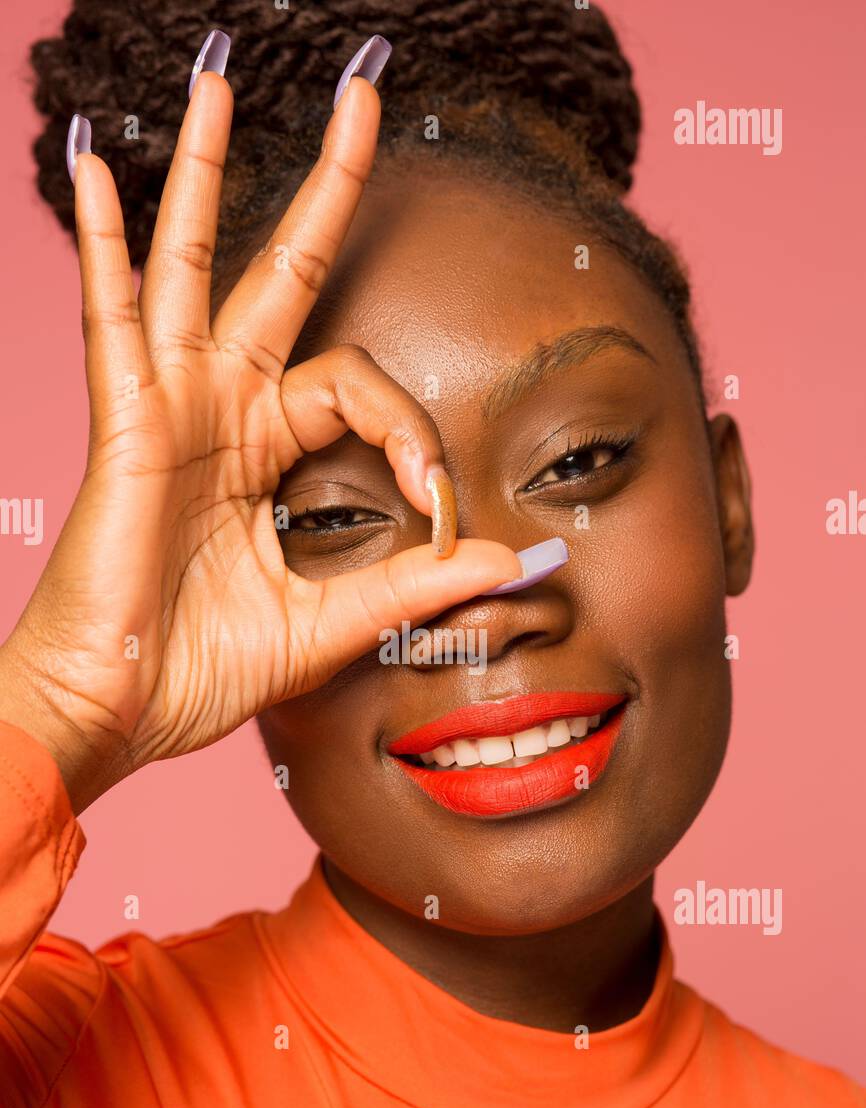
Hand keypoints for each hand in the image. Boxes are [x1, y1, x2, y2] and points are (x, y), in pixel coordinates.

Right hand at [0, 49, 519, 812]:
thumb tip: (518, 561)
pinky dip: (102, 244)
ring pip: (195, 264)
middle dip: (329, 188)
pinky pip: (115, 317)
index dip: (413, 438)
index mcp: (270, 454)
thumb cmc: (205, 669)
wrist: (122, 711)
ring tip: (220, 81)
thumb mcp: (333, 622)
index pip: (364, 394)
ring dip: (209, 172)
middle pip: (284, 273)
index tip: (440, 513)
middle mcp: (224, 411)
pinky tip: (100, 171)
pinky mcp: (129, 421)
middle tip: (367, 99)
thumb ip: (418, 585)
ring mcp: (173, 405)